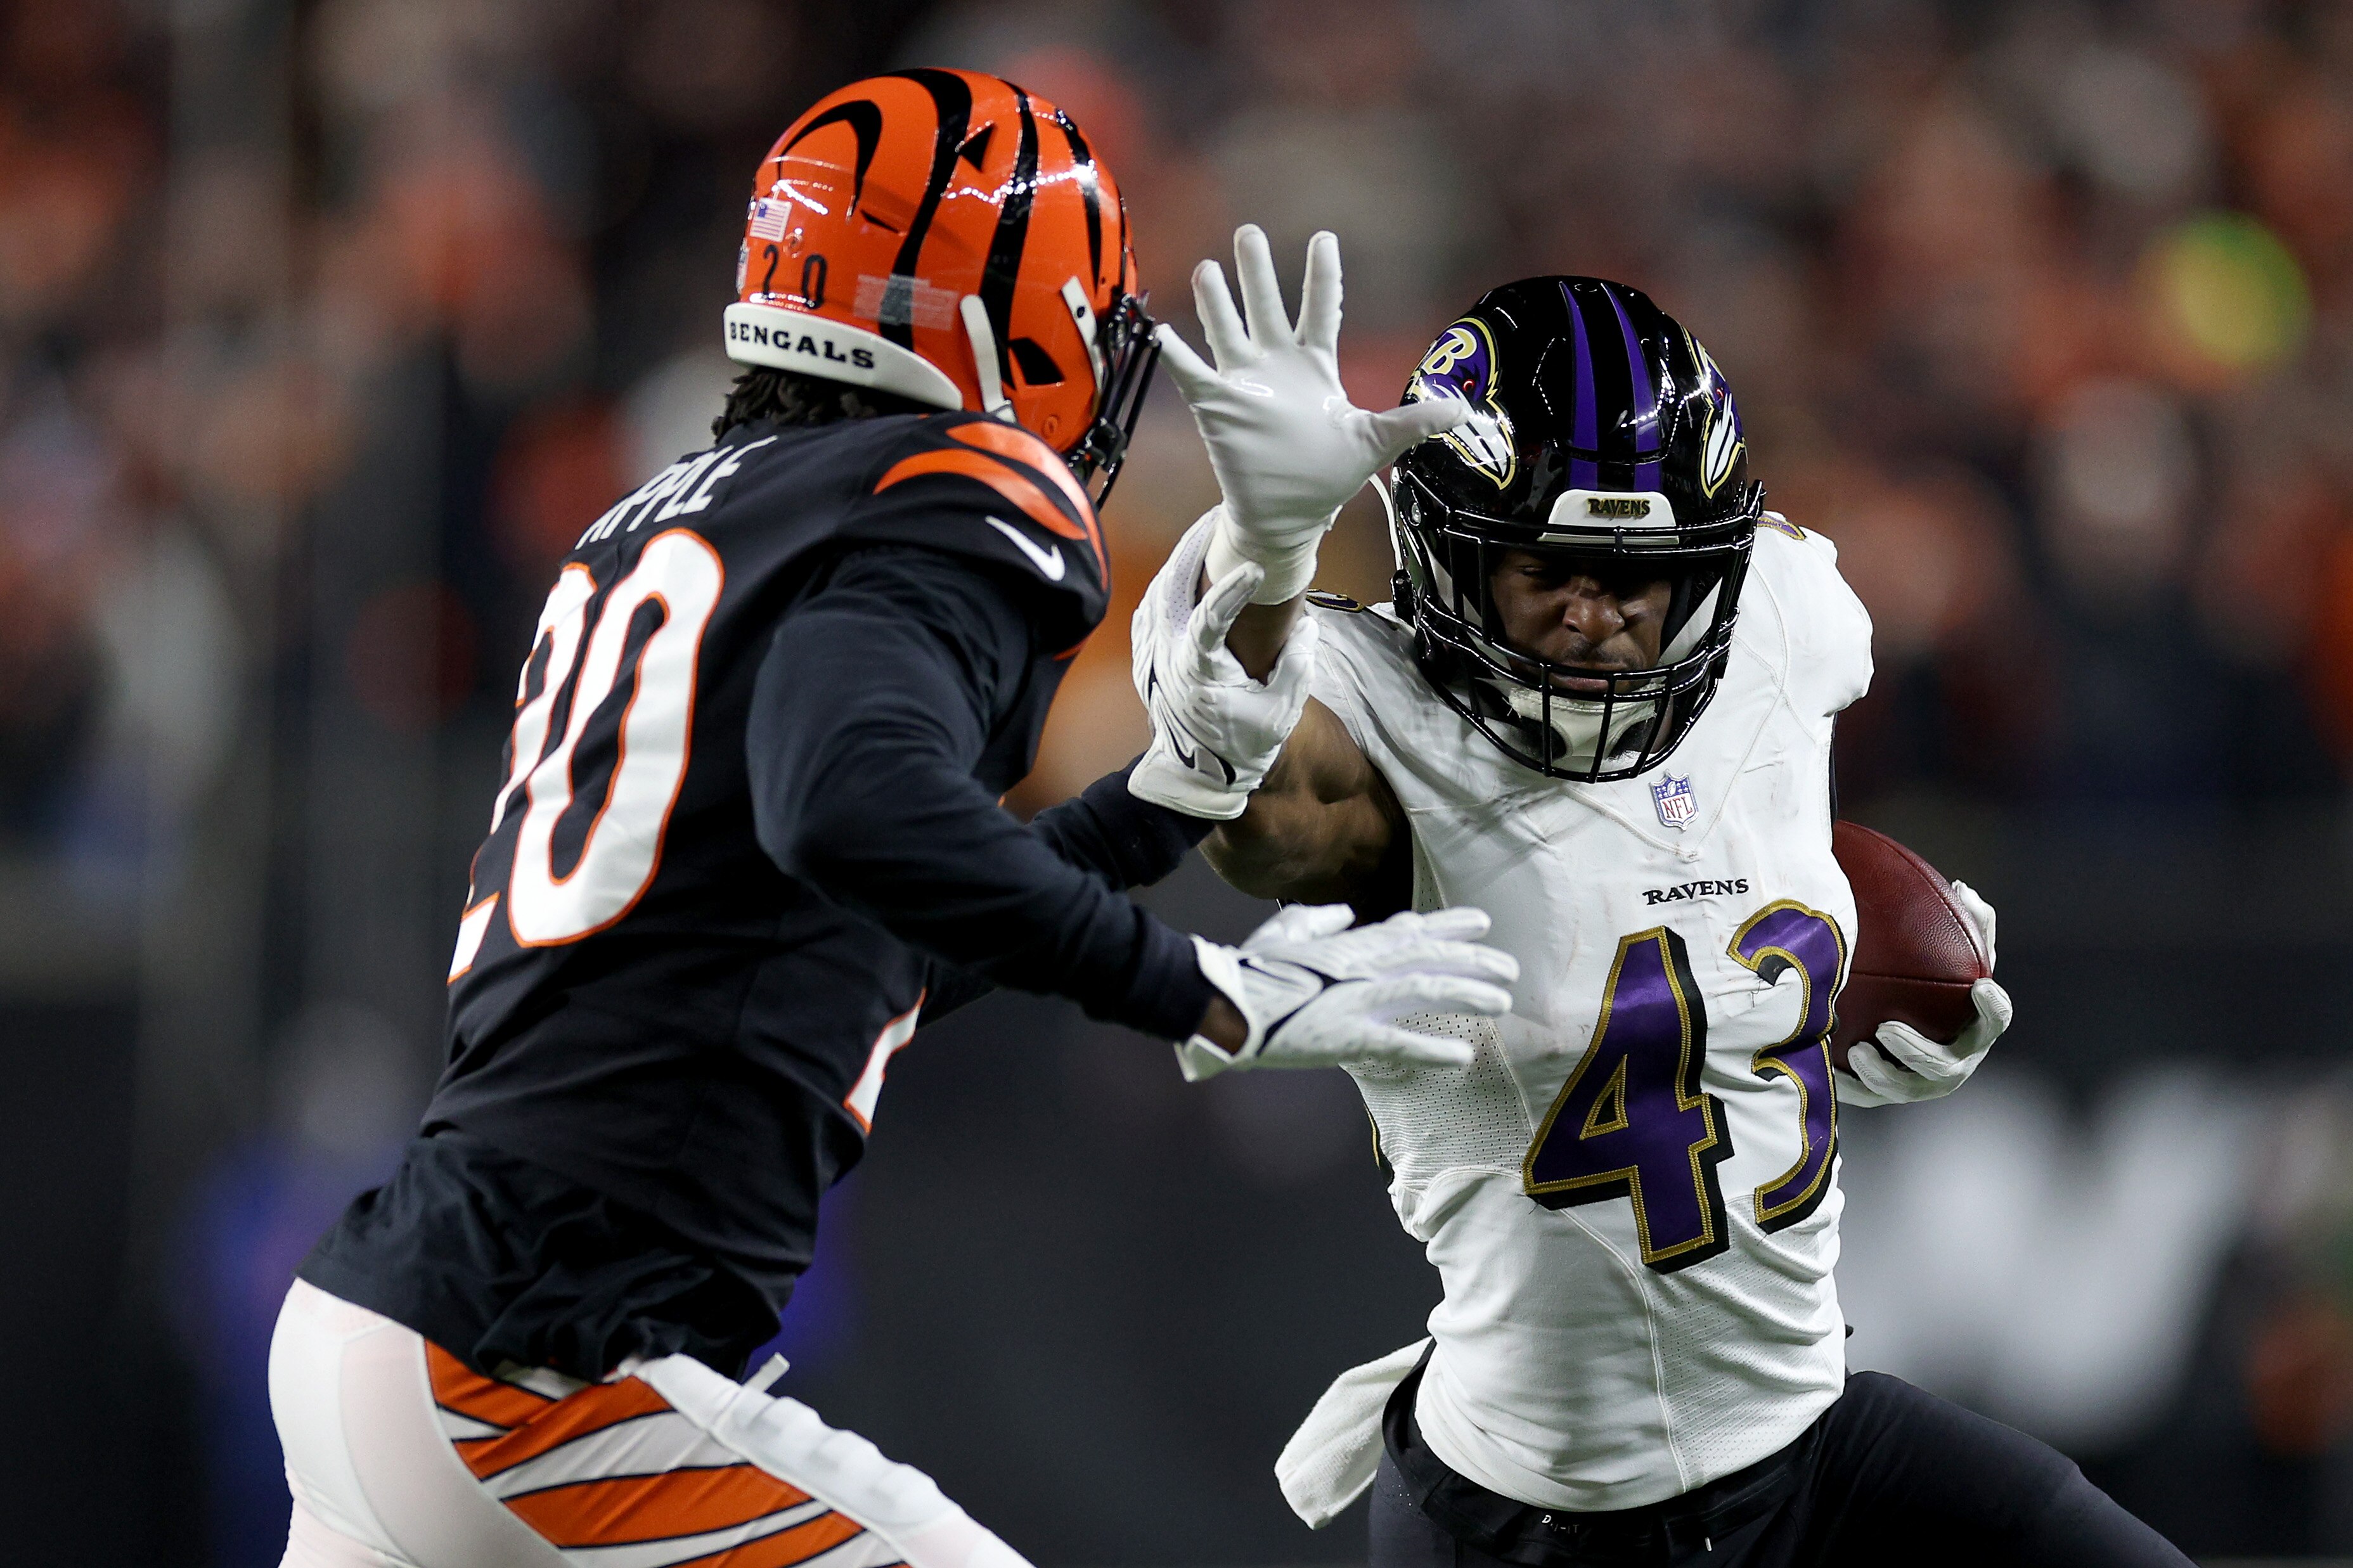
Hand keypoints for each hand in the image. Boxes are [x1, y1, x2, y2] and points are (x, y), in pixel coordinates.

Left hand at [1128, 515, 1317, 819]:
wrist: (1202, 771)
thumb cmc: (1245, 741)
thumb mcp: (1281, 710)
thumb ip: (1296, 666)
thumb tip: (1307, 624)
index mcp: (1200, 672)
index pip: (1209, 622)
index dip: (1230, 592)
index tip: (1256, 568)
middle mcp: (1169, 658)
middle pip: (1173, 591)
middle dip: (1196, 550)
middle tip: (1223, 517)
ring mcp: (1154, 653)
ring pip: (1158, 592)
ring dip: (1182, 558)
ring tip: (1209, 528)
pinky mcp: (1150, 652)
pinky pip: (1152, 603)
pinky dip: (1169, 577)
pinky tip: (1187, 558)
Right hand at [1155, 226, 1465, 602]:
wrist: (1288, 515)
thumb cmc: (1327, 476)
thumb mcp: (1375, 443)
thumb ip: (1413, 421)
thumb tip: (1463, 410)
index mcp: (1315, 365)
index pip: (1322, 309)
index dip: (1323, 275)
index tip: (1324, 237)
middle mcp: (1277, 365)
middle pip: (1267, 306)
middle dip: (1258, 271)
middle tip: (1249, 233)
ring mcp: (1245, 383)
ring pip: (1228, 330)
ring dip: (1217, 301)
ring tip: (1208, 268)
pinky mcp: (1218, 406)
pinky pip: (1192, 375)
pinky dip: (1177, 355)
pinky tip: (1162, 331)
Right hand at [1175, 904, 1517, 1080]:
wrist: (1223, 1000)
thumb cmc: (1249, 968)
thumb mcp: (1284, 931)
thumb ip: (1319, 921)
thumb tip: (1347, 915)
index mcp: (1348, 943)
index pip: (1409, 930)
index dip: (1447, 925)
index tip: (1480, 921)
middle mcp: (1361, 965)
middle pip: (1429, 956)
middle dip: (1474, 959)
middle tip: (1510, 966)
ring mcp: (1356, 998)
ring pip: (1425, 989)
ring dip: (1467, 992)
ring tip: (1503, 1000)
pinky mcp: (1346, 1035)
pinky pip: (1398, 1043)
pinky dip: (1432, 1049)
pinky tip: (1462, 1056)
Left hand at [1837, 880, 2009, 1106]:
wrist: (1890, 1023)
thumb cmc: (1929, 984)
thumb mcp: (1948, 952)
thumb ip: (1964, 923)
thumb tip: (1964, 889)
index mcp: (1974, 1029)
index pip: (1995, 1020)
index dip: (1992, 1008)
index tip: (1981, 986)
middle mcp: (1953, 1063)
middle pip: (1943, 1066)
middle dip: (1917, 1052)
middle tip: (1887, 1028)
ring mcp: (1918, 1084)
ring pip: (1903, 1088)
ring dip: (1881, 1074)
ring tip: (1856, 1049)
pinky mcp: (1882, 1095)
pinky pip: (1863, 1095)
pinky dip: (1847, 1084)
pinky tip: (1826, 1064)